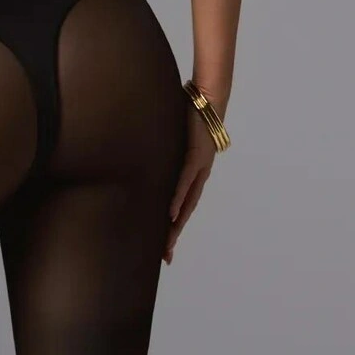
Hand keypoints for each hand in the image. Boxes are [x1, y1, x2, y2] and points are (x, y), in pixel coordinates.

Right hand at [164, 108, 219, 263]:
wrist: (208, 98)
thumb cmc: (190, 115)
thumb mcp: (174, 140)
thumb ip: (166, 153)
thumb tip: (146, 160)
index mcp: (194, 173)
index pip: (184, 205)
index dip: (175, 226)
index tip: (166, 246)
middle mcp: (198, 175)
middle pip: (186, 211)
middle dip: (175, 234)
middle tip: (165, 256)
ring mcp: (198, 167)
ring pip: (187, 202)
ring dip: (177, 223)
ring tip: (168, 242)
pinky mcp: (194, 155)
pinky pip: (185, 182)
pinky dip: (178, 199)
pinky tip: (171, 213)